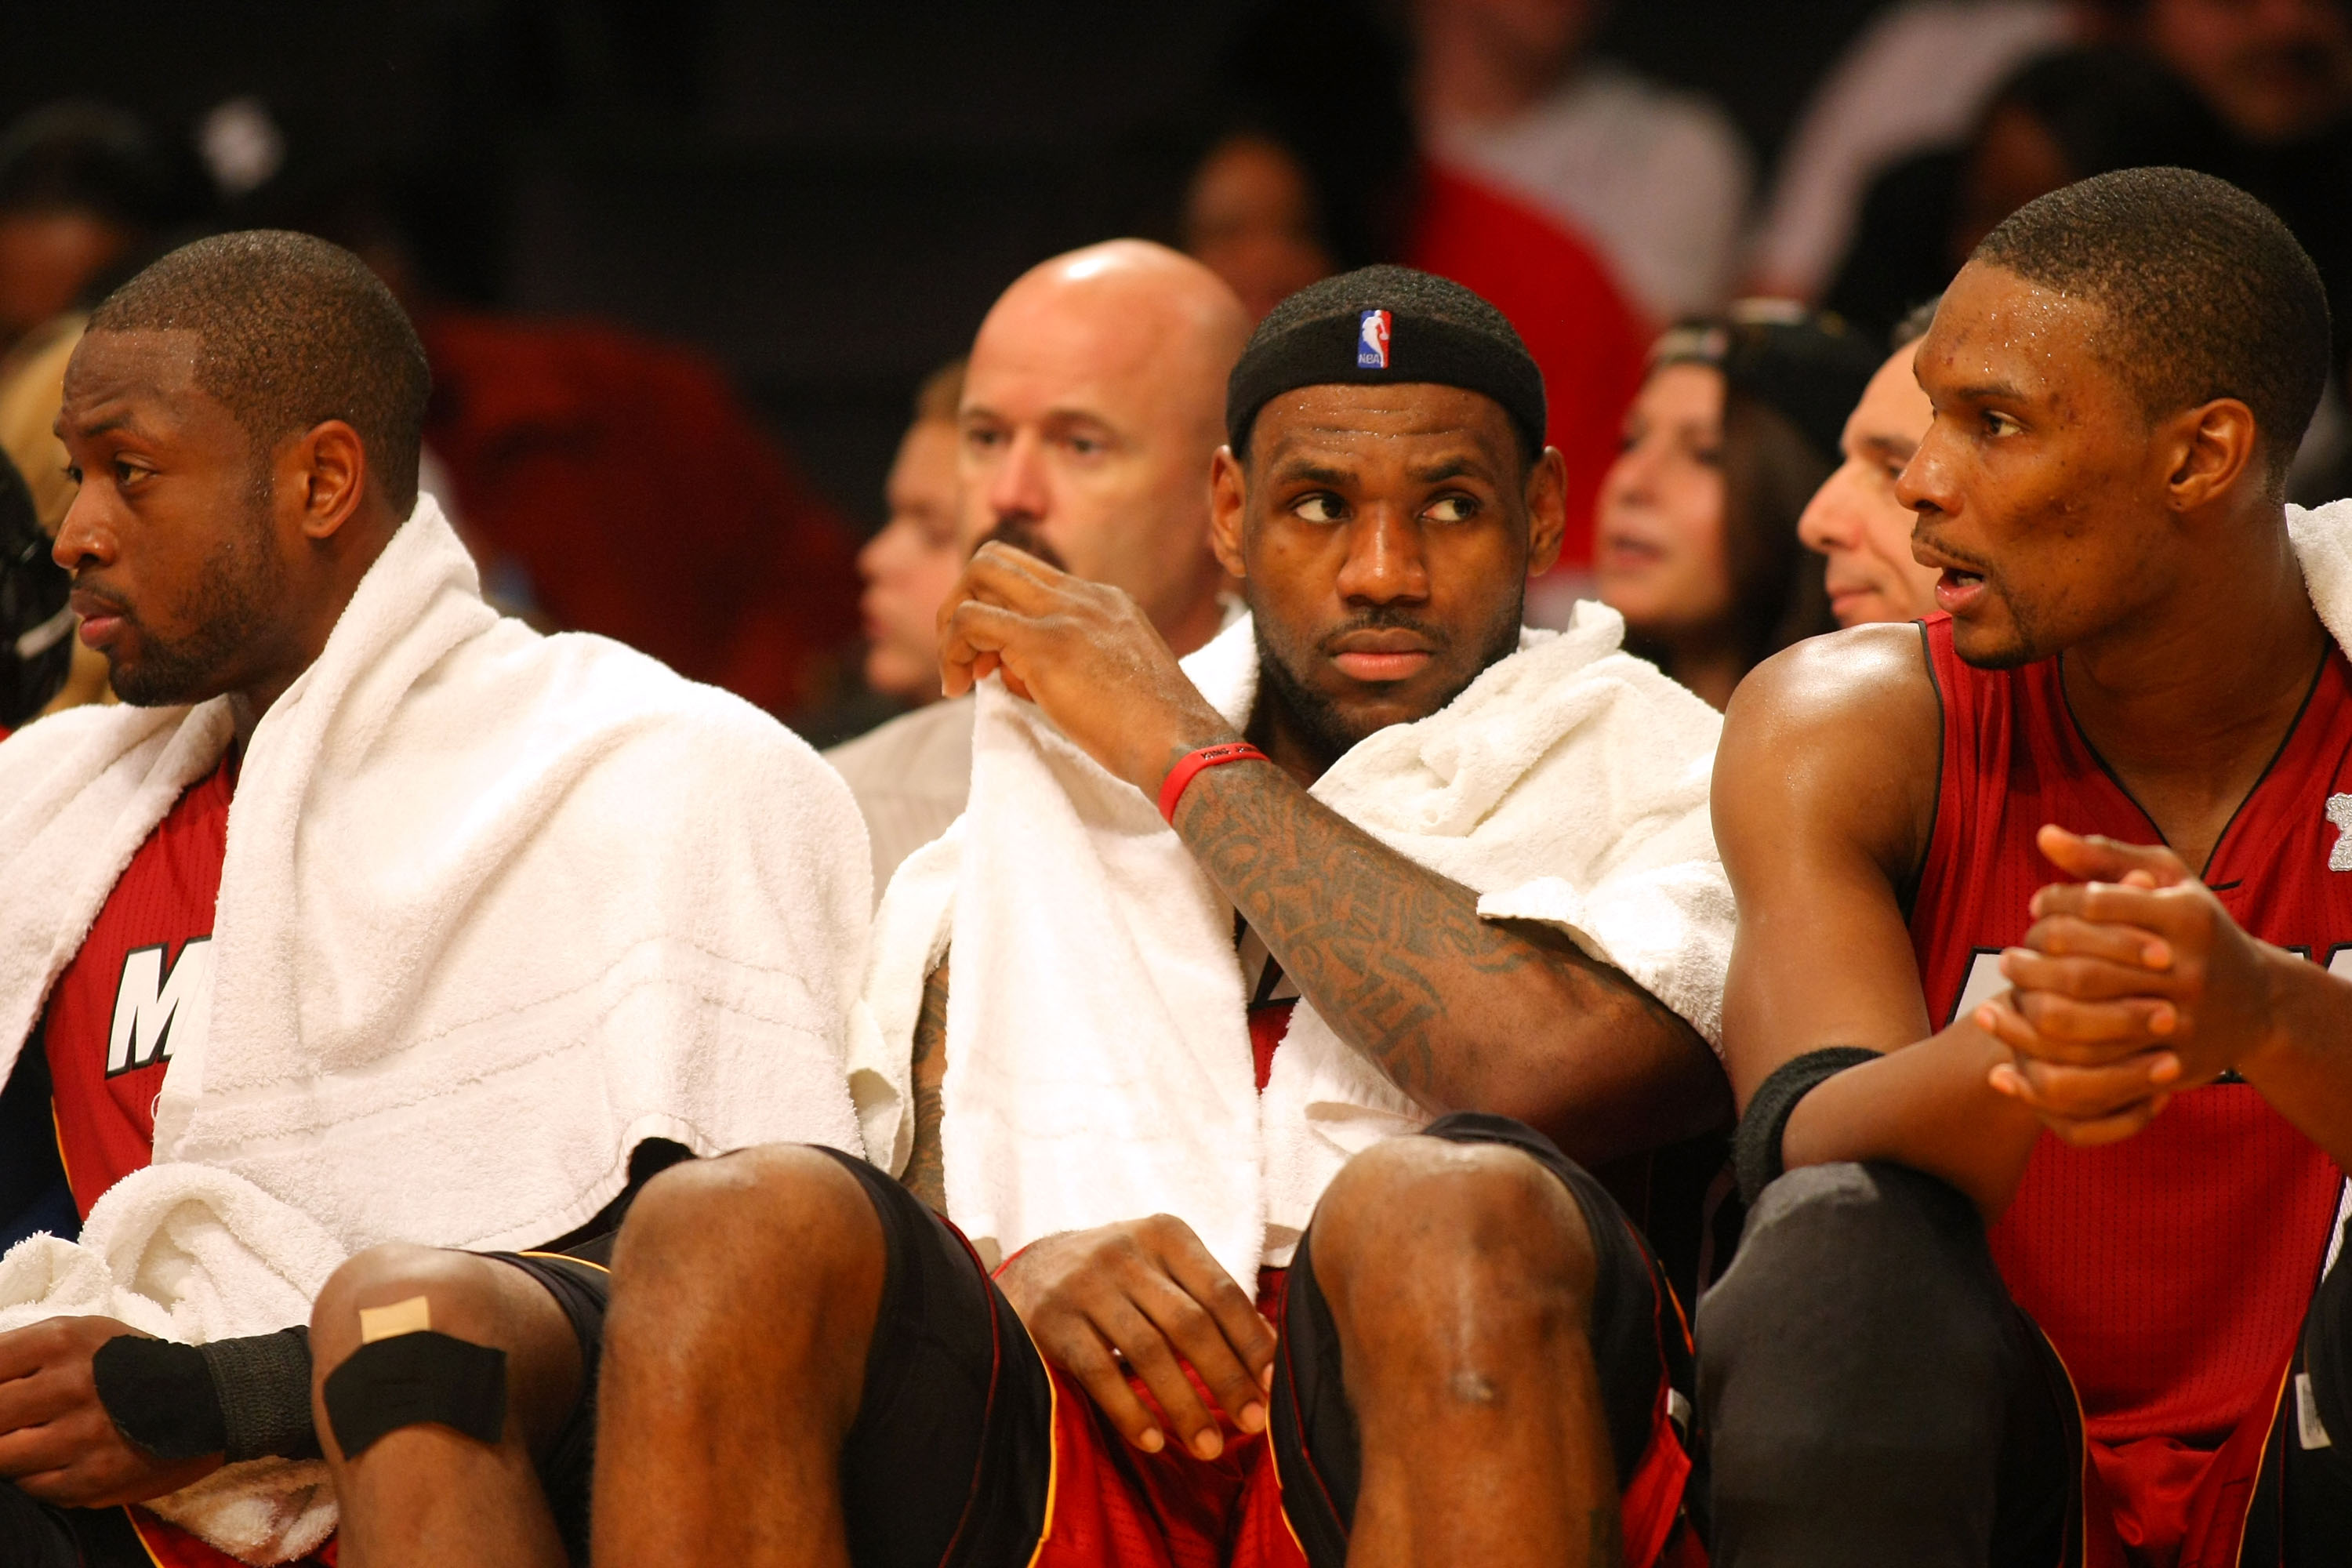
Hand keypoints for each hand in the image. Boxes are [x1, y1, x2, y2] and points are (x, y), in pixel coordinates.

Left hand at [0, 1317, 221, 1506]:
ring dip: (8, 1452)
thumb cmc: (133, 1363)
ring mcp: (81, 1436)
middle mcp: (70, 1386)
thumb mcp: (85, 1335)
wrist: (209, 1400)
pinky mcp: (91, 1479)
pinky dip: (33, 1477)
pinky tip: (56, 1460)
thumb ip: (25, 1352)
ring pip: (1, 1458)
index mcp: (62, 1341)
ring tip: (32, 1442)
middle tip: (16, 1421)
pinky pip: (30, 1487)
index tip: (5, 1394)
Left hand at [936, 543, 1233, 794]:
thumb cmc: (1153, 733)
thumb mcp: (1113, 680)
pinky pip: (972, 621)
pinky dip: (951, 650)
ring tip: (958, 677)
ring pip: (979, 574)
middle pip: (996, 559)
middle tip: (963, 658)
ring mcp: (1065, 613)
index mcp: (1104, 600)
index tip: (995, 661)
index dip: (998, 610)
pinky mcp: (1045, 643)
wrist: (1181, 745)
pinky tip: (958, 689)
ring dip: (952, 624)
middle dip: (962, 602)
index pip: (1029, 577)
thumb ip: (1067, 663)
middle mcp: (1083, 595)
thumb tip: (1011, 672)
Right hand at [996, 1215, 1275, 1460]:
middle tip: (1253, 1422)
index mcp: (1165, 1235)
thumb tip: (1269, 1352)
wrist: (1035, 1268)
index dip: (1251, 1341)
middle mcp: (1125, 1252)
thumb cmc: (1121, 1277)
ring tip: (1209, 1446)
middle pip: (1189, 1323)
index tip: (1273, 1385)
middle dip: (1226, 1379)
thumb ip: (1209, 1299)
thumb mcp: (1164, 1268)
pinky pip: (1098, 1373)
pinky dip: (1130, 1410)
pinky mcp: (1053, 1320)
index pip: (1221, 1291)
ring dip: (1184, 1405)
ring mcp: (1086, 1285)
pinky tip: (1153, 1440)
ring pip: (1147, 1351)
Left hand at [1977, 827, 2284, 1143]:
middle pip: (2081, 970)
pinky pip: (2095, 1070)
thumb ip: (2105, 856)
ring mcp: (2182, 1023)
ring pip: (2081, 1024)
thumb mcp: (2167, 881)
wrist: (2260, 1003)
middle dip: (2031, 963)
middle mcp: (2189, 971)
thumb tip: (2043, 835)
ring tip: (2006, 995)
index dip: (2052, 905)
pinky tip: (2022, 1043)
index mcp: (2187, 917)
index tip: (2034, 908)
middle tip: (2007, 958)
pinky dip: (2049, 1059)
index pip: (2093, 904)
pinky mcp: (2172, 1066)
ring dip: (2029, 1012)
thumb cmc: (2196, 928)